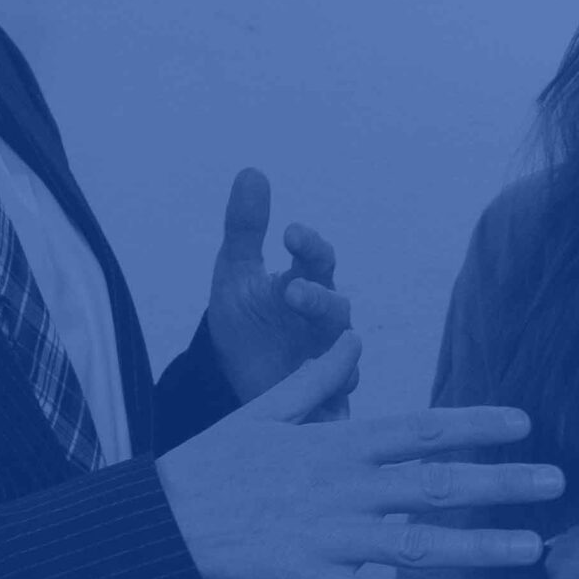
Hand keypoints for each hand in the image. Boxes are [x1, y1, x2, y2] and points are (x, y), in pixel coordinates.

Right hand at [155, 337, 564, 578]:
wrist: (153, 525)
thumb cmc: (208, 468)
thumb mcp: (261, 410)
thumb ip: (316, 379)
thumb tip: (352, 338)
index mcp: (336, 444)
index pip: (421, 429)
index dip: (475, 425)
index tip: (525, 423)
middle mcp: (344, 488)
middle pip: (436, 483)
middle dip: (501, 483)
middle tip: (557, 484)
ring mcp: (329, 537)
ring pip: (418, 543)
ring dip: (479, 547)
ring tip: (532, 549)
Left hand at [206, 168, 350, 406]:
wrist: (233, 380)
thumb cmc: (245, 321)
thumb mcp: (235, 275)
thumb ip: (245, 228)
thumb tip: (251, 171)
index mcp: (305, 286)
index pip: (316, 260)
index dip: (309, 246)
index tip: (289, 233)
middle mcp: (323, 324)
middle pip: (334, 309)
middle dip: (317, 300)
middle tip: (292, 292)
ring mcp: (327, 364)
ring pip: (345, 358)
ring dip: (335, 354)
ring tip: (325, 357)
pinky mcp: (323, 402)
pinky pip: (338, 404)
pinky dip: (334, 407)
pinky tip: (324, 407)